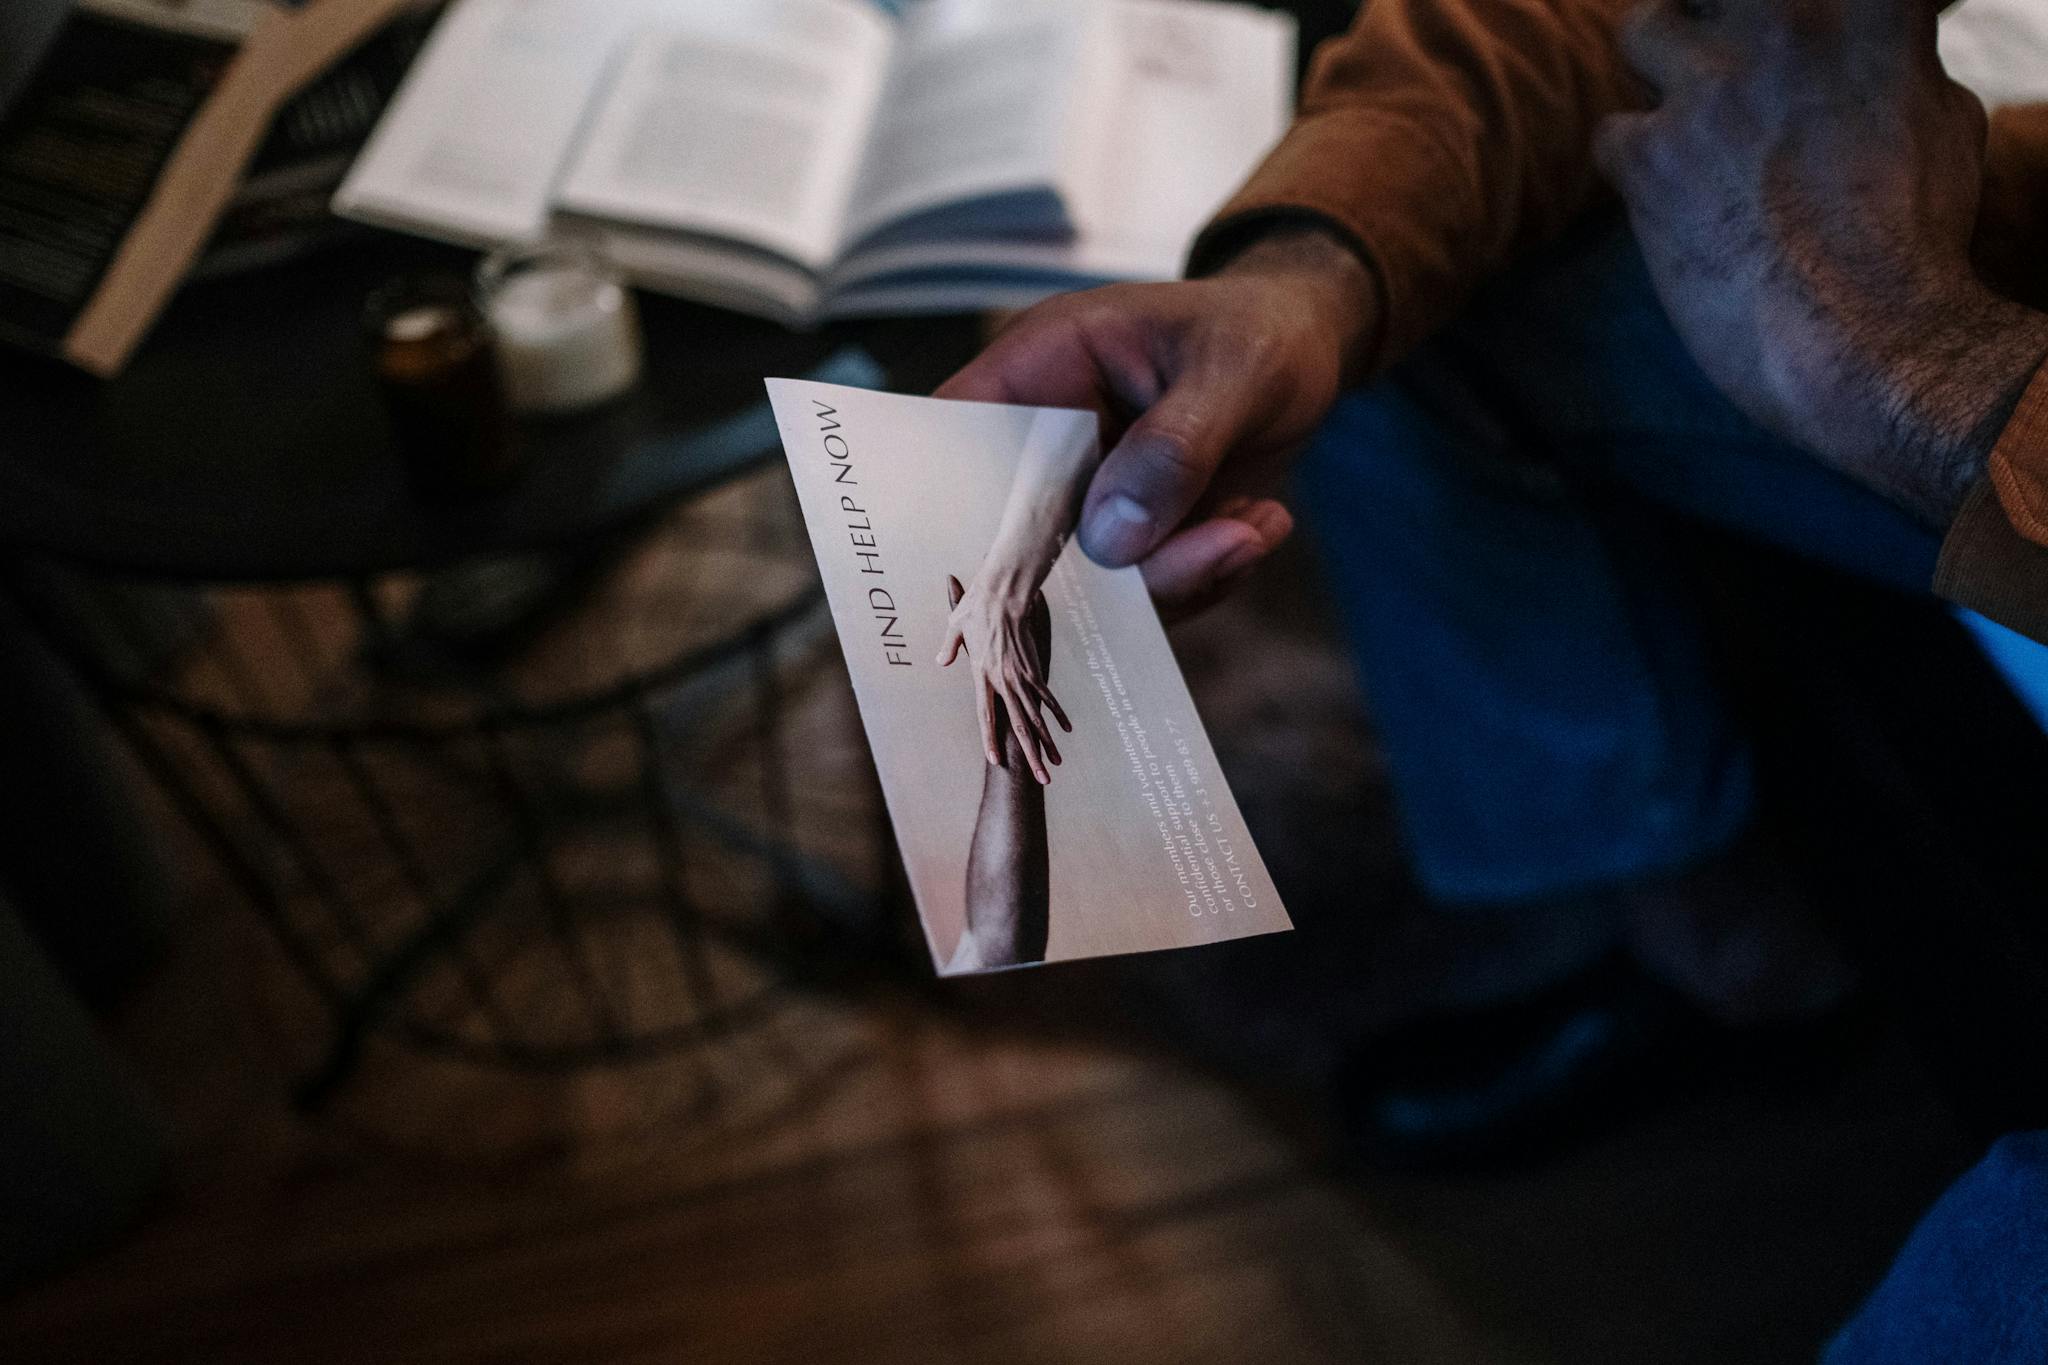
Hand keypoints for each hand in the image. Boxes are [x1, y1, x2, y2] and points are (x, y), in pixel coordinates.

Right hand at [937, 228, 1376, 616]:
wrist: (1311, 351)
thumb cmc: (1258, 332)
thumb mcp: (1232, 372)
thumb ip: (1174, 448)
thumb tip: (1113, 536)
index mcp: (1040, 371)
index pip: (956, 438)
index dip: (949, 504)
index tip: (985, 563)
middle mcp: (1051, 445)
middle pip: (1023, 536)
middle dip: (1101, 571)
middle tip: (1197, 555)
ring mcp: (1089, 498)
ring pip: (1090, 579)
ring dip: (1173, 577)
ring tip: (1250, 530)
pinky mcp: (1134, 537)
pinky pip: (1144, 591)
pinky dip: (1203, 577)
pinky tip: (1257, 526)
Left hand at [942, 574, 1070, 784]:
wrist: (1003, 591)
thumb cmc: (976, 606)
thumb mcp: (955, 627)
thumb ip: (949, 648)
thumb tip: (942, 661)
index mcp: (980, 676)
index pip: (986, 715)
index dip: (990, 739)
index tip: (996, 760)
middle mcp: (1003, 681)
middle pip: (1017, 726)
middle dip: (1029, 755)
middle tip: (1040, 779)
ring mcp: (1021, 675)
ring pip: (1035, 717)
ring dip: (1046, 742)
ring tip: (1054, 765)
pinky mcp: (1035, 666)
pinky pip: (1047, 696)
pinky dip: (1057, 714)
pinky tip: (1065, 730)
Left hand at [1596, 0, 2047, 526]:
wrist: (1869, 340)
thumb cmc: (1918, 245)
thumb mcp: (1940, 122)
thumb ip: (1890, 67)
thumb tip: (1869, 58)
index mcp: (1864, 6)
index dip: (1793, 18)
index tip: (1789, 60)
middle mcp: (1783, 22)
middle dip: (1714, 18)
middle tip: (1723, 62)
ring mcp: (1710, 85)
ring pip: (1644, 29)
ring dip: (1659, 69)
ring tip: (1682, 118)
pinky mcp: (1651, 155)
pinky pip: (1610, 135)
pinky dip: (1631, 165)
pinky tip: (1662, 199)